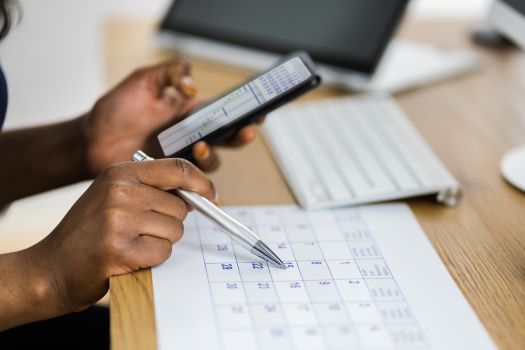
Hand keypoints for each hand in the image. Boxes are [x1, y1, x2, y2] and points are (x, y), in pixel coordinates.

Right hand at [26, 158, 215, 312]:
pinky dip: (152, 260)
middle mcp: (119, 191)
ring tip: (131, 243)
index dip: (201, 182)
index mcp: (119, 172)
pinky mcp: (119, 249)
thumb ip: (152, 189)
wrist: (51, 267)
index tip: (211, 196)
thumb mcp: (114, 196)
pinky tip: (128, 258)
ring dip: (160, 243)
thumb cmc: (88, 232)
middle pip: (180, 206)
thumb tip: (196, 195)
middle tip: (142, 231)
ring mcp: (118, 220)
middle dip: (170, 223)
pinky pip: (163, 253)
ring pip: (175, 231)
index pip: (177, 168)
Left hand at [83, 59, 261, 174]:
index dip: (242, 113)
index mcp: (188, 111)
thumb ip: (169, 73)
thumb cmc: (115, 109)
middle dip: (239, 135)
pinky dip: (200, 188)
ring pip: (211, 162)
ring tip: (199, 148)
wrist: (91, 142)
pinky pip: (192, 184)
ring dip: (212, 156)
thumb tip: (192, 83)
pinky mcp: (170, 177)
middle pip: (225, 138)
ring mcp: (181, 157)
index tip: (257, 112)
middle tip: (244, 131)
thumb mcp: (142, 81)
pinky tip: (200, 186)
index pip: (222, 111)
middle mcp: (189, 135)